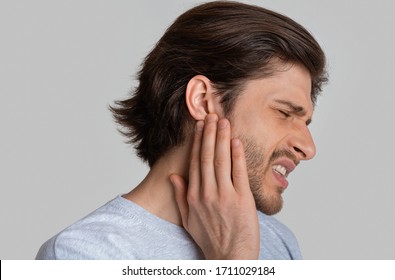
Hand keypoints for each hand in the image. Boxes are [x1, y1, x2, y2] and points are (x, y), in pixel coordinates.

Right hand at [170, 114, 259, 258]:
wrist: (230, 256)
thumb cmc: (210, 238)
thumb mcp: (188, 218)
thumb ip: (181, 196)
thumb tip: (174, 176)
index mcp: (194, 195)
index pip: (194, 162)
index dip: (197, 142)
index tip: (200, 127)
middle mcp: (207, 193)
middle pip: (206, 156)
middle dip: (209, 133)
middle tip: (211, 115)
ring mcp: (224, 195)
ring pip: (221, 160)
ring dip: (222, 139)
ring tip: (223, 121)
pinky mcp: (242, 200)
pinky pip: (239, 172)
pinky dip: (237, 155)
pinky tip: (236, 141)